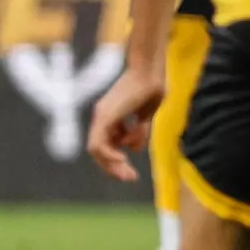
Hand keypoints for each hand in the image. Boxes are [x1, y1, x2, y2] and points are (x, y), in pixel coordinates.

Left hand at [87, 63, 164, 181]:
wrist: (150, 71)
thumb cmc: (151, 86)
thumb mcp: (146, 115)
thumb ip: (139, 131)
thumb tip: (135, 150)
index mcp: (111, 116)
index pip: (106, 144)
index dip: (116, 160)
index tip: (131, 172)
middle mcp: (102, 116)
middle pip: (100, 149)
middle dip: (113, 167)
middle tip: (130, 178)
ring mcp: (101, 116)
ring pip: (97, 149)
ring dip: (112, 163)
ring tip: (129, 170)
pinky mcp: (104, 116)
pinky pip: (98, 143)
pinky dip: (108, 154)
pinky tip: (122, 159)